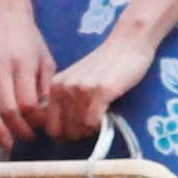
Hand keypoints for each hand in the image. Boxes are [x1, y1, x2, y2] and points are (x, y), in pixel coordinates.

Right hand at [0, 0, 54, 139]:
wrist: (1, 9)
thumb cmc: (26, 36)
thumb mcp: (44, 57)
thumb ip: (46, 85)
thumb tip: (45, 112)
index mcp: (23, 65)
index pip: (29, 103)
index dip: (35, 120)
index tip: (40, 126)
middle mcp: (1, 69)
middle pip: (8, 110)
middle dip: (18, 130)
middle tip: (26, 138)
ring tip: (6, 143)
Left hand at [42, 27, 157, 144]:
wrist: (127, 44)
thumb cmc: (105, 64)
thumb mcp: (77, 80)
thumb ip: (66, 100)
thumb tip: (63, 130)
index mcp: (55, 86)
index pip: (50, 126)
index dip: (64, 133)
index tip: (77, 129)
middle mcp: (63, 88)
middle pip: (64, 131)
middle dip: (77, 134)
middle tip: (90, 126)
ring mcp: (81, 89)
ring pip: (79, 128)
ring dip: (91, 130)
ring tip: (100, 119)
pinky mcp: (101, 91)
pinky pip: (94, 122)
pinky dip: (101, 126)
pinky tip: (106, 115)